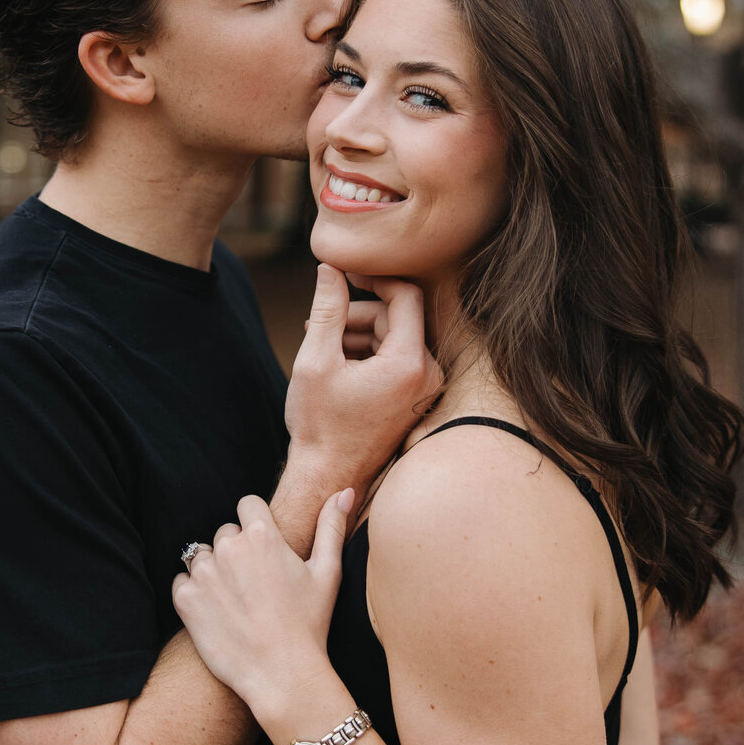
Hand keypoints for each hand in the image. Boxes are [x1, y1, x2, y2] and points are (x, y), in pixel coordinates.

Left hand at [172, 490, 351, 718]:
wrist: (282, 675)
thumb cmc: (310, 624)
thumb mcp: (328, 573)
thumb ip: (331, 527)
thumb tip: (343, 491)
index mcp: (262, 534)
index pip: (247, 504)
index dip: (256, 525)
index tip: (264, 551)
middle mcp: (229, 547)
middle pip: (225, 532)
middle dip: (237, 552)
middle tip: (256, 586)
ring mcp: (204, 573)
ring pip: (202, 556)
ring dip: (214, 571)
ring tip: (237, 602)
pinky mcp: (185, 599)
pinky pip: (181, 582)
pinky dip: (194, 593)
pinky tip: (217, 613)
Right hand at [285, 266, 441, 493]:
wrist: (329, 477)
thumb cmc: (320, 425)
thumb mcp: (315, 359)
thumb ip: (327, 308)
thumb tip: (329, 268)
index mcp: (409, 364)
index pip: (405, 296)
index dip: (375, 278)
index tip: (345, 275)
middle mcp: (428, 375)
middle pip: (397, 317)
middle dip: (357, 314)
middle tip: (318, 323)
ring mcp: (426, 389)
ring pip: (395, 337)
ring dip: (360, 334)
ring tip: (323, 349)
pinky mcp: (417, 398)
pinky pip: (397, 359)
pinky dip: (369, 354)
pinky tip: (338, 365)